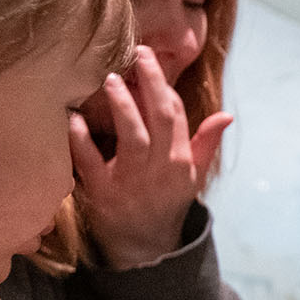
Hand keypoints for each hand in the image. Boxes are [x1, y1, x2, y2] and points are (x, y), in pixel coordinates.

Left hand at [70, 48, 234, 268]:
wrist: (145, 245)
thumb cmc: (167, 201)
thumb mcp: (193, 175)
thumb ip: (206, 143)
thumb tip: (226, 116)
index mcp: (181, 160)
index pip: (175, 114)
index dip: (162, 84)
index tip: (147, 58)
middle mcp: (160, 169)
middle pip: (158, 119)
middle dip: (149, 84)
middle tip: (135, 55)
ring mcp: (132, 182)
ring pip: (132, 138)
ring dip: (122, 107)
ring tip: (110, 80)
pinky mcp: (104, 195)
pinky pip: (92, 164)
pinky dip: (81, 142)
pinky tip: (72, 119)